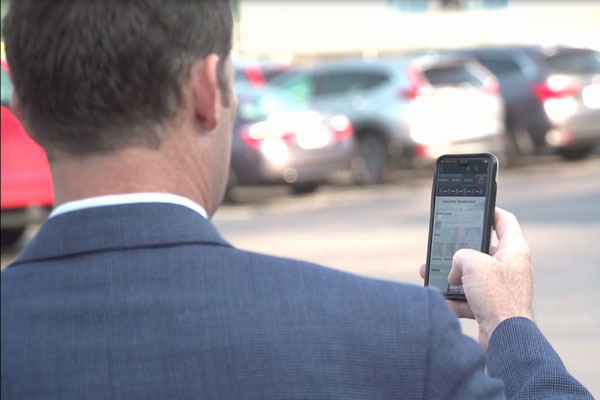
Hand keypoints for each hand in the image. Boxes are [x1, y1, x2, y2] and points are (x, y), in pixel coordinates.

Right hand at [420, 208, 533, 348]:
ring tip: (431, 272)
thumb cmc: (497, 296)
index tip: (477, 206)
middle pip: (483, 249)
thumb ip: (459, 256)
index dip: (490, 210)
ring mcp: (502, 286)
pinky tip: (441, 299)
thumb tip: (454, 271)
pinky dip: (454, 298)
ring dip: (451, 275)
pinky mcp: (492, 305)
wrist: (505, 337)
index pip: (504, 220)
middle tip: (445, 245)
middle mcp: (510, 266)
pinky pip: (469, 297)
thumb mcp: (471, 263)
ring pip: (472, 274)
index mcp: (514, 250)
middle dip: (460, 249)